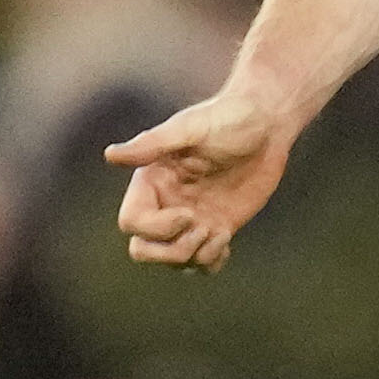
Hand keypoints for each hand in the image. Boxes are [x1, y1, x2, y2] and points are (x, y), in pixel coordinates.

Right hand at [104, 92, 295, 272]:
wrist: (267, 123)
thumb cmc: (227, 117)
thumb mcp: (191, 127)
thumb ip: (152, 143)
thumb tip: (110, 155)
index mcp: (151, 183)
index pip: (132, 223)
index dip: (156, 228)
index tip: (188, 214)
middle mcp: (166, 205)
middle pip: (143, 250)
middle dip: (170, 252)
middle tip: (203, 229)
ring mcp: (191, 220)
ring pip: (174, 261)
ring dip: (195, 257)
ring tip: (220, 233)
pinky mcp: (216, 226)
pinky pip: (203, 262)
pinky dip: (211, 262)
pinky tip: (226, 238)